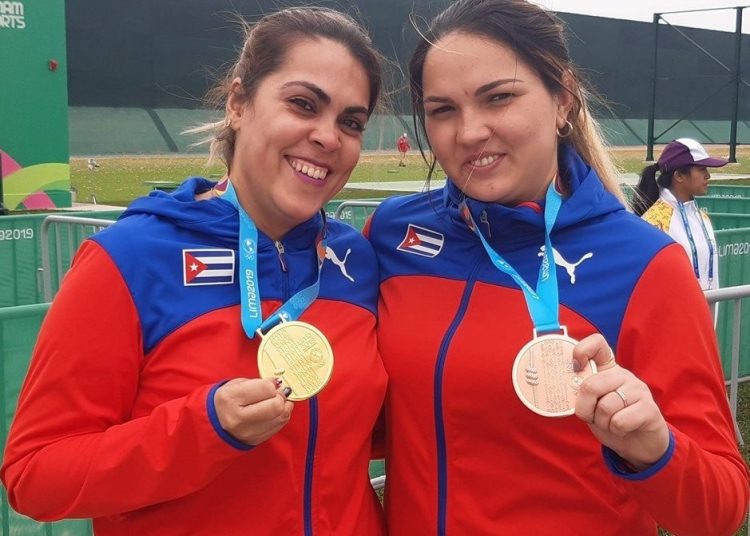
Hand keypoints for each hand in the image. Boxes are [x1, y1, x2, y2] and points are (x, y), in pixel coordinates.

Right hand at [213, 378, 293, 445]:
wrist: (214, 423)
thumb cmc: (226, 400)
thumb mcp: (236, 385)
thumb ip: (259, 382)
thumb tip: (279, 384)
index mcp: (230, 398)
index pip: (266, 389)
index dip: (274, 384)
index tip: (273, 383)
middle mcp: (238, 418)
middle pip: (276, 406)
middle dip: (281, 396)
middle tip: (279, 392)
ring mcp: (247, 432)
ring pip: (281, 417)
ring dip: (284, 406)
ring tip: (278, 400)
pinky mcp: (255, 440)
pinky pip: (278, 426)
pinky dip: (281, 416)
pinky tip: (275, 410)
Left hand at [573, 334, 669, 469]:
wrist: (637, 443)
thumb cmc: (610, 419)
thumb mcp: (591, 403)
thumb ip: (581, 392)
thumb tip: (562, 387)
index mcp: (607, 368)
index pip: (597, 343)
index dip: (582, 350)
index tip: (576, 366)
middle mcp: (623, 374)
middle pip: (592, 384)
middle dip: (584, 408)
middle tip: (590, 416)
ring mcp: (638, 390)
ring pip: (606, 406)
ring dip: (602, 422)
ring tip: (610, 423)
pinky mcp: (649, 409)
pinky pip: (620, 421)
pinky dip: (615, 430)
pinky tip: (622, 429)